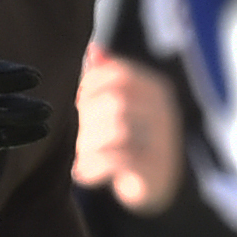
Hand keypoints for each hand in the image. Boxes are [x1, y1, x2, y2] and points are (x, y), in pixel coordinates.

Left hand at [72, 45, 183, 215]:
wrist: (155, 187)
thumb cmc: (129, 140)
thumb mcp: (120, 106)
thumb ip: (106, 78)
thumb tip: (93, 49)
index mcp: (155, 89)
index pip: (118, 73)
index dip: (88, 86)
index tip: (73, 104)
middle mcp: (165, 112)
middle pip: (115, 101)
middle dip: (86, 119)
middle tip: (72, 136)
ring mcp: (164, 142)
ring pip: (117, 129)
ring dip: (87, 144)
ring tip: (77, 156)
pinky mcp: (155, 171)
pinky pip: (119, 161)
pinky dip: (94, 166)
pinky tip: (82, 173)